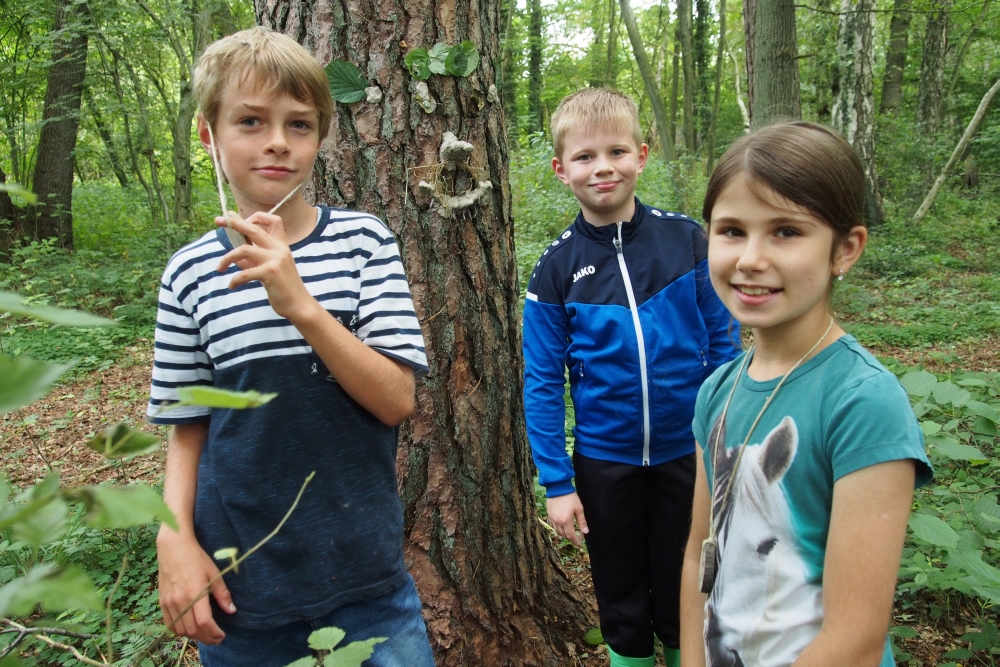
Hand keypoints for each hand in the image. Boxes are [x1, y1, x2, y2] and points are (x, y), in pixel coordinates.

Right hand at [157, 528, 235, 643]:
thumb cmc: (196, 558)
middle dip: (206, 638)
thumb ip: (223, 594)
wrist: (173, 547)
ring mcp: (168, 602)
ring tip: (205, 635)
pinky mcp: (161, 601)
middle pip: (192, 630)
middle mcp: (179, 600)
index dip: (214, 633)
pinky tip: (189, 629)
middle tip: (216, 639)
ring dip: (193, 636)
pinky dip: (180, 631)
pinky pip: (169, 623)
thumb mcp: (214, 573)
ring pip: (180, 630)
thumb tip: (232, 610)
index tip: (222, 635)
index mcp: (194, 593)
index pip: (204, 622)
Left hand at [216, 212, 312, 318]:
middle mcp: (279, 249)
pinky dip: (235, 280)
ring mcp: (275, 260)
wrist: (298, 304)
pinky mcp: (270, 273)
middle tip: (218, 220)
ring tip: (219, 268)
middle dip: (234, 223)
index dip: (257, 217)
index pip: (273, 220)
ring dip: (227, 258)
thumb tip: (234, 257)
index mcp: (281, 245)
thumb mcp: (270, 269)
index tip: (242, 220)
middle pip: (254, 229)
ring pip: (243, 250)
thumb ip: (254, 260)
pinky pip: (245, 273)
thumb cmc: (284, 287)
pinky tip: (232, 286)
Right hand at [546, 492, 588, 547]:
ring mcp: (552, 518)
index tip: (580, 545)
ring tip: (570, 532)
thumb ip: (582, 521)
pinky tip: (562, 525)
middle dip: (570, 537)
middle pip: (564, 535)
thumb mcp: (579, 509)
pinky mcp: (549, 514)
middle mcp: (557, 522)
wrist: (558, 487)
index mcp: (566, 521)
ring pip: (558, 531)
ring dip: (564, 534)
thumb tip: (585, 532)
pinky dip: (558, 528)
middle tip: (577, 537)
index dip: (576, 542)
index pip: (571, 536)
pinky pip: (553, 526)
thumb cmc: (570, 497)